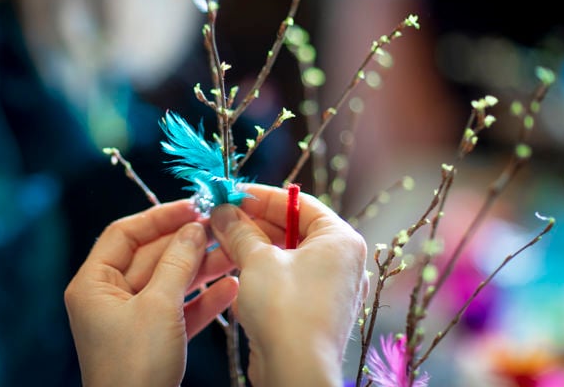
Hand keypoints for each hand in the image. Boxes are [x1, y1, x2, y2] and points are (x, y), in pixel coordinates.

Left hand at [65, 199, 237, 386]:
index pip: (124, 234)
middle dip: (188, 245)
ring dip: (201, 270)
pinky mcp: (152, 340)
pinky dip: (202, 301)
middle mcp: (108, 297)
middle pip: (151, 257)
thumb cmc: (135, 366)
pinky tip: (230, 289)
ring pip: (169, 283)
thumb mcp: (158, 307)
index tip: (193, 207)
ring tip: (235, 255)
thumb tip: (193, 227)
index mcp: (93, 284)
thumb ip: (177, 263)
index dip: (159, 217)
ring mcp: (130, 320)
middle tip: (222, 230)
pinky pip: (178, 310)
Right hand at [209, 184, 368, 386]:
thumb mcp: (257, 260)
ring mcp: (331, 289)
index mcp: (340, 239)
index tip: (230, 195)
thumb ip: (239, 230)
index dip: (261, 197)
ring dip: (254, 250)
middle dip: (253, 224)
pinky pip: (287, 282)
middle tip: (221, 220)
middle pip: (293, 229)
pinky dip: (263, 275)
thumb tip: (223, 211)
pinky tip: (237, 276)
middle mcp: (342, 262)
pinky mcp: (315, 312)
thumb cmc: (285, 310)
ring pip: (287, 257)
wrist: (296, 371)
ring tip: (223, 246)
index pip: (299, 203)